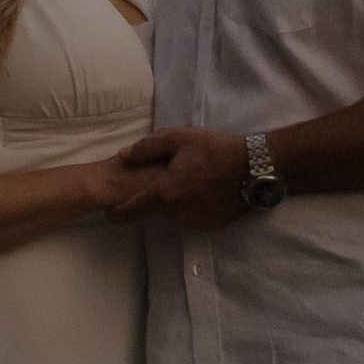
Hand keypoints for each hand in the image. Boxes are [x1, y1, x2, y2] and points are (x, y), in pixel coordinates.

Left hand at [109, 126, 251, 228]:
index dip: (116, 214)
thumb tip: (124, 156)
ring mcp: (195, 222)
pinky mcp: (211, 225)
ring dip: (171, 203)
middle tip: (156, 182)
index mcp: (164, 194)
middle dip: (149, 201)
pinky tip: (199, 189)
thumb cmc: (214, 149)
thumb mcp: (178, 138)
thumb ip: (147, 148)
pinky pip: (191, 217)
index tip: (108, 213)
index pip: (130, 212)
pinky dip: (189, 207)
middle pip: (152, 212)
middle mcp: (177, 214)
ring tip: (182, 182)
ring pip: (172, 215)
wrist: (255, 167)